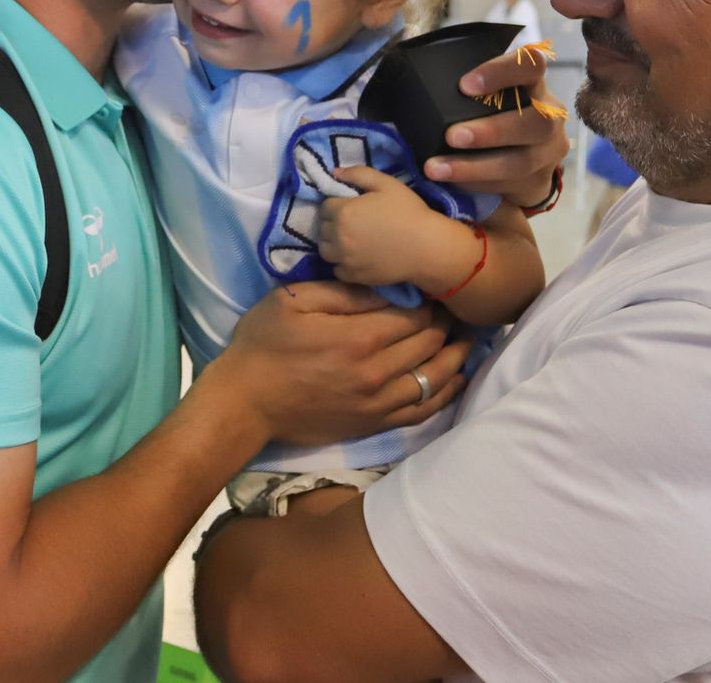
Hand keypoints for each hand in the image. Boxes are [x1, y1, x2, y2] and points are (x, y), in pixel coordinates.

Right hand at [214, 280, 468, 447]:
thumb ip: (344, 292)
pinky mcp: (374, 424)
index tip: (433, 289)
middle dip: (447, 323)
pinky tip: (456, 378)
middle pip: (431, 343)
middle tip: (452, 308)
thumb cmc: (263, 344)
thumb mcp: (293, 300)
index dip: (431, 301)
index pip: (417, 315)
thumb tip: (388, 285)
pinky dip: (445, 392)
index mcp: (359, 338)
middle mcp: (377, 373)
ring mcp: (378, 404)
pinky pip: (423, 409)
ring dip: (456, 355)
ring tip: (466, 338)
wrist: (244, 403)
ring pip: (436, 378)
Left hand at [318, 167, 439, 286]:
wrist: (426, 247)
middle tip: (351, 223)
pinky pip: (337, 270)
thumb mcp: (387, 184)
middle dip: (333, 224)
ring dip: (333, 244)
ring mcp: (345, 259)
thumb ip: (358, 174)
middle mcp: (338, 236)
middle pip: (322, 229)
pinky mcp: (353, 276)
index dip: (336, 205)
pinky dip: (342, 264)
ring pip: (325, 250)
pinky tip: (356, 258)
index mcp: (344, 212)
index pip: (325, 207)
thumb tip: (335, 173)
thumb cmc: (409, 212)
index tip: (349, 207)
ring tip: (349, 241)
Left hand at [425, 50, 569, 204]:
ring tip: (437, 168)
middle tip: (451, 136)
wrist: (524, 157)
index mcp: (534, 83)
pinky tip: (451, 182)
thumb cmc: (494, 114)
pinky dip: (476, 184)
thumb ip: (467, 89)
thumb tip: (406, 80)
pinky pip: (510, 186)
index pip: (531, 65)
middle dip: (491, 131)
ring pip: (520, 161)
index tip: (464, 85)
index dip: (501, 73)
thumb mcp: (489, 95)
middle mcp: (550, 115)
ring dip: (475, 166)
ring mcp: (549, 151)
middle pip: (535, 121)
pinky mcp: (540, 181)